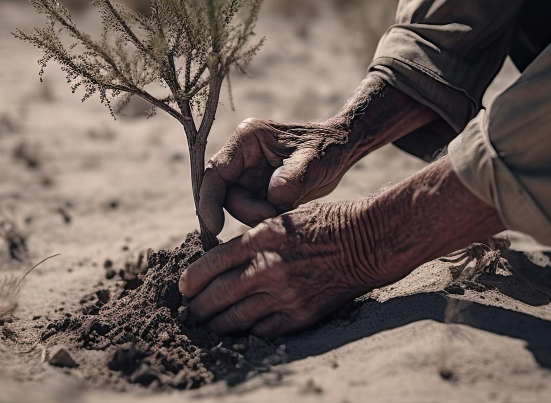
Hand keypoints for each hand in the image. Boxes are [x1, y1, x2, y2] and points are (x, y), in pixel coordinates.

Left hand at [179, 200, 377, 337]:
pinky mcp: (300, 315)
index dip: (192, 279)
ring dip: (216, 324)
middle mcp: (270, 267)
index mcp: (262, 238)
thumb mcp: (281, 218)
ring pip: (236, 318)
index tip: (184, 287)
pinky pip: (262, 330)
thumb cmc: (323, 224)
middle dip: (198, 307)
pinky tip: (239, 331)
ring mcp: (285, 294)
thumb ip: (251, 240)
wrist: (366, 243)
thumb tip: (222, 262)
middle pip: (219, 295)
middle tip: (188, 313)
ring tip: (206, 325)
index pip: (213, 263)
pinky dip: (246, 332)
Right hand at [198, 117, 351, 234]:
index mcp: (247, 139)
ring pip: (237, 206)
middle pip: (225, 194)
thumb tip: (271, 202)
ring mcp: (248, 173)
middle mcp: (242, 155)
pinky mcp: (257, 189)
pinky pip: (251, 211)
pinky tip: (285, 213)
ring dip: (257, 216)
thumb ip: (290, 181)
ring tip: (287, 210)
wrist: (341, 152)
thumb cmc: (328, 149)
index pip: (215, 172)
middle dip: (247, 210)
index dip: (209, 201)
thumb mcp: (312, 162)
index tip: (215, 227)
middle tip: (275, 214)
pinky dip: (264, 218)